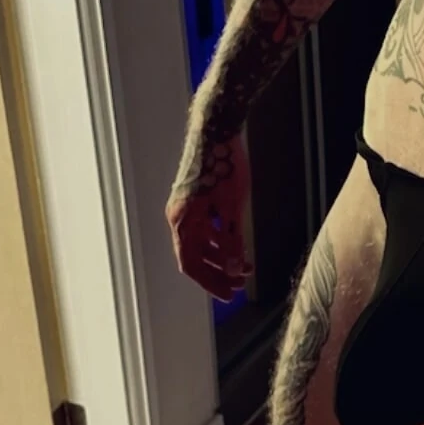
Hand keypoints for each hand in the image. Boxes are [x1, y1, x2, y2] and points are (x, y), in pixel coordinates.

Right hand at [166, 135, 252, 301]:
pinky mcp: (196, 197)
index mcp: (182, 220)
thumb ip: (232, 241)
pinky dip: (220, 238)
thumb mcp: (233, 208)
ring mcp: (186, 206)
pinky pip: (204, 226)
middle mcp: (179, 216)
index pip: (191, 263)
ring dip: (221, 256)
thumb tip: (235, 271)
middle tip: (239, 284)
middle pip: (195, 255)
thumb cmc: (224, 166)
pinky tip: (237, 244)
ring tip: (245, 266)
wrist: (217, 129)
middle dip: (218, 272)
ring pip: (201, 241)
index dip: (210, 282)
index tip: (228, 295)